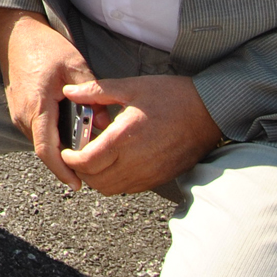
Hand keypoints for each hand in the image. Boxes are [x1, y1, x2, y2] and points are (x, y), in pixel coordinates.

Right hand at [0, 7, 98, 190]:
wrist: (16, 32)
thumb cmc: (45, 46)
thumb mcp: (76, 65)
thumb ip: (92, 94)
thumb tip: (105, 122)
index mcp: (37, 106)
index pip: (46, 149)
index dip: (62, 170)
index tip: (78, 184)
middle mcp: (23, 114)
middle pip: (44, 150)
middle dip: (65, 163)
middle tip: (91, 169)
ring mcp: (17, 112)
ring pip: (39, 141)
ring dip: (59, 149)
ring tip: (83, 151)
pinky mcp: (18, 109)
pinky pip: (36, 131)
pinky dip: (52, 138)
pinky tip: (69, 133)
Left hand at [59, 75, 223, 195]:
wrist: (210, 111)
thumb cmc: (172, 96)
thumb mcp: (131, 87)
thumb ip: (96, 91)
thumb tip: (69, 92)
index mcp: (126, 138)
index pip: (88, 162)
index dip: (70, 159)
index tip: (66, 150)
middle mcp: (137, 162)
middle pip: (96, 180)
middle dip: (80, 170)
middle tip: (76, 153)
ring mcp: (150, 174)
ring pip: (111, 189)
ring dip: (97, 178)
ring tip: (94, 158)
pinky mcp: (160, 178)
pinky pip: (129, 189)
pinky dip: (115, 181)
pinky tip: (115, 162)